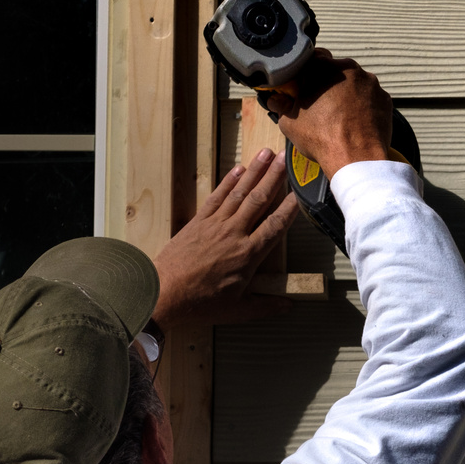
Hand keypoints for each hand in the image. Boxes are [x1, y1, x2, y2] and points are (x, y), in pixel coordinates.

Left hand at [151, 149, 298, 326]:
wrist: (163, 292)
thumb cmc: (201, 303)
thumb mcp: (238, 310)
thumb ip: (266, 305)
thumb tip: (289, 307)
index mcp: (248, 255)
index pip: (275, 226)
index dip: (289, 208)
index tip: (301, 192)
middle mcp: (234, 234)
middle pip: (259, 200)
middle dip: (274, 177)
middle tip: (287, 157)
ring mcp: (215, 224)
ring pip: (239, 192)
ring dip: (255, 171)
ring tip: (267, 153)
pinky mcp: (198, 221)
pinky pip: (217, 196)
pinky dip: (228, 182)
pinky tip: (239, 169)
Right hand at [263, 50, 392, 179]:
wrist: (355, 158)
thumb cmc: (321, 137)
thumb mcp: (289, 122)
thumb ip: (281, 105)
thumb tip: (276, 100)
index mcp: (323, 67)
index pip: (313, 58)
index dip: (308, 73)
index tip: (306, 86)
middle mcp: (349, 68)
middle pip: (336, 71)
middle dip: (329, 84)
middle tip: (323, 105)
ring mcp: (370, 83)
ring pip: (355, 84)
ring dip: (348, 95)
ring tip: (341, 117)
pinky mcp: (385, 98)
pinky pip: (371, 98)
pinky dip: (365, 107)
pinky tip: (356, 123)